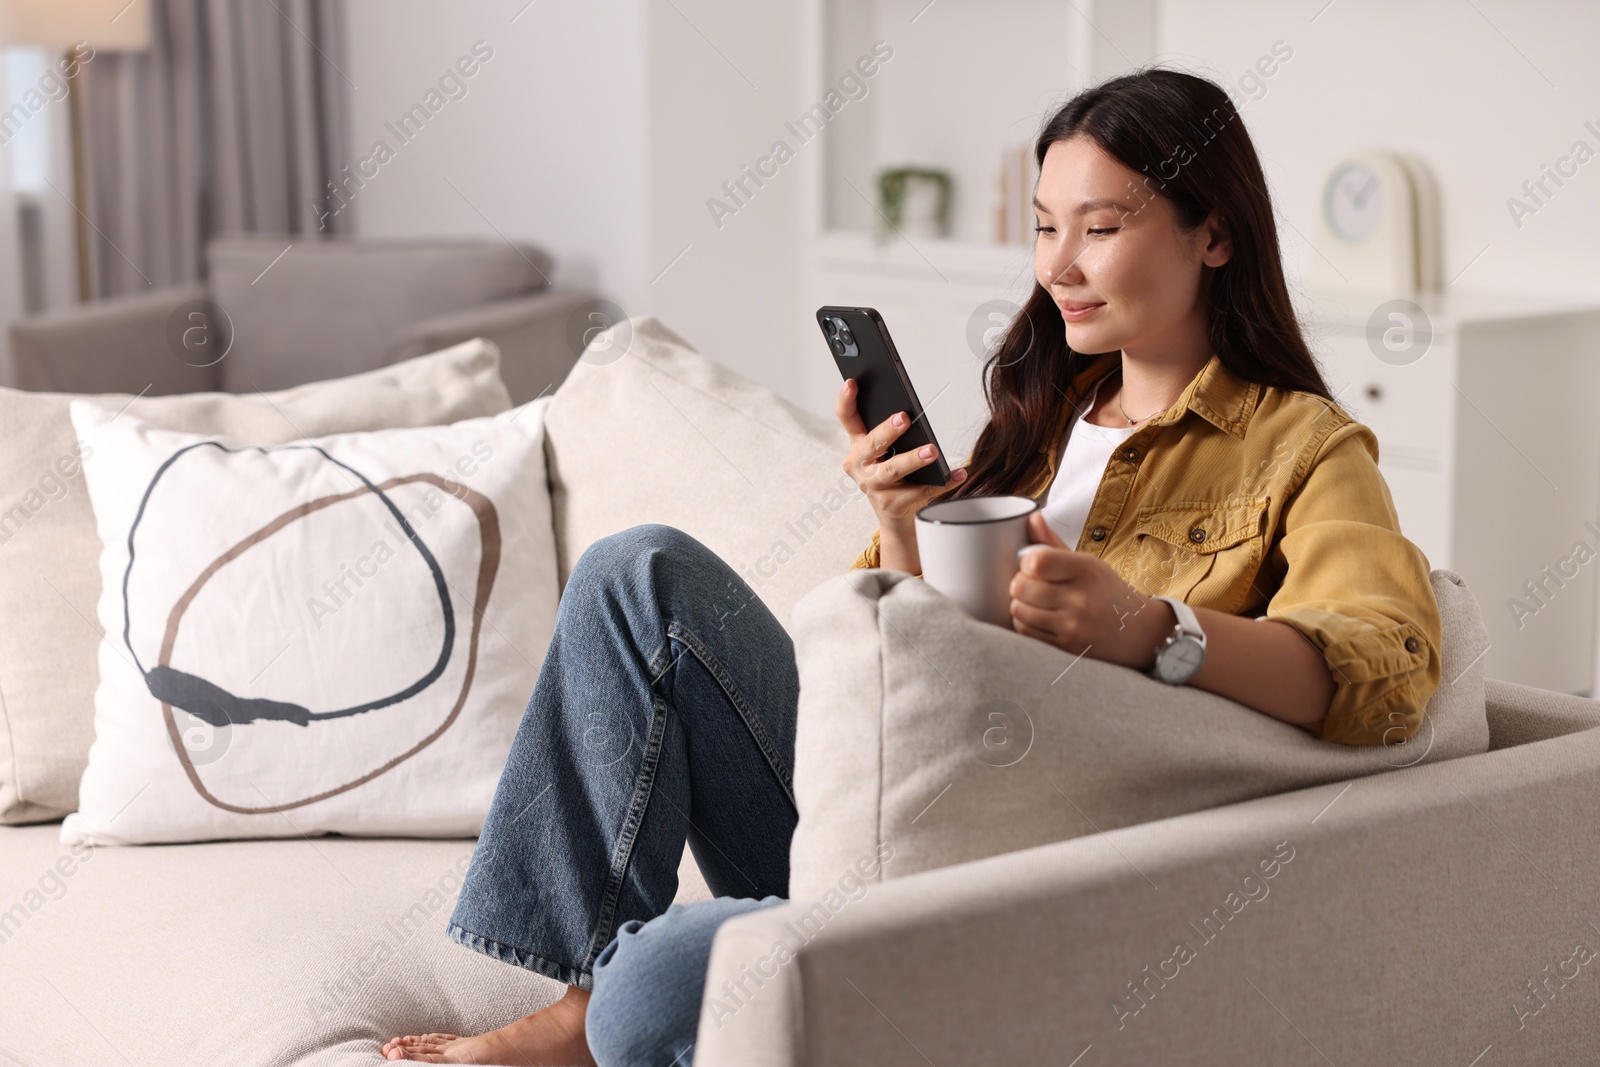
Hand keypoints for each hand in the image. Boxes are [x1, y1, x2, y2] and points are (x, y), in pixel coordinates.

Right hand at [837, 378, 965, 532]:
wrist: (893, 515)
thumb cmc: (891, 476)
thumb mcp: (884, 452)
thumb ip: (890, 433)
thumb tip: (913, 412)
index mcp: (857, 446)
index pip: (847, 418)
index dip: (846, 400)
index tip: (851, 383)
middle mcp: (860, 465)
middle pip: (872, 444)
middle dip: (887, 430)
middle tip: (904, 418)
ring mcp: (874, 486)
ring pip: (893, 469)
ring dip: (913, 458)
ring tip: (932, 450)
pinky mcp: (892, 504)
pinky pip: (921, 491)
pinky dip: (942, 482)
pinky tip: (957, 474)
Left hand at [1009, 511, 1174, 670]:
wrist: (1140, 632)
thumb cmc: (1107, 592)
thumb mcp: (1087, 563)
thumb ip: (1054, 543)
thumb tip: (1031, 517)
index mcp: (1086, 569)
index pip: (1036, 561)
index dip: (1025, 561)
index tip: (1031, 564)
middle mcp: (1080, 598)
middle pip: (1021, 586)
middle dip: (1019, 583)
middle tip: (1029, 583)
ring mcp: (1073, 625)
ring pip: (1019, 610)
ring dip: (1019, 604)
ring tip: (1033, 601)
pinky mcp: (1067, 646)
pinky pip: (1026, 632)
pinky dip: (1024, 622)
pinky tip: (1038, 617)